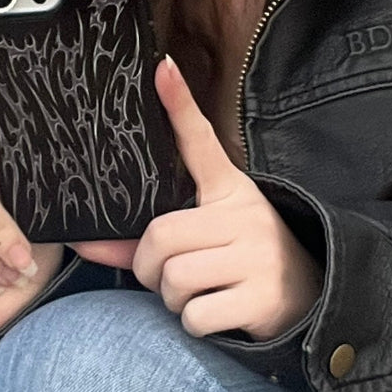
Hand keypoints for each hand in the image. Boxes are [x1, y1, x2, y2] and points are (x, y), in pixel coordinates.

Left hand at [78, 57, 323, 339]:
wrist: (308, 299)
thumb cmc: (237, 262)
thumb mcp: (203, 240)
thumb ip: (145, 241)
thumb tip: (84, 245)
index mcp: (230, 191)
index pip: (201, 143)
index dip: (180, 106)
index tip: (162, 68)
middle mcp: (246, 216)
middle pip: (160, 238)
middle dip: (150, 269)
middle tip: (169, 277)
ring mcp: (256, 256)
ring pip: (175, 279)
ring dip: (173, 300)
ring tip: (197, 295)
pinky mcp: (261, 297)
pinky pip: (196, 314)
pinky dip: (194, 322)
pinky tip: (216, 314)